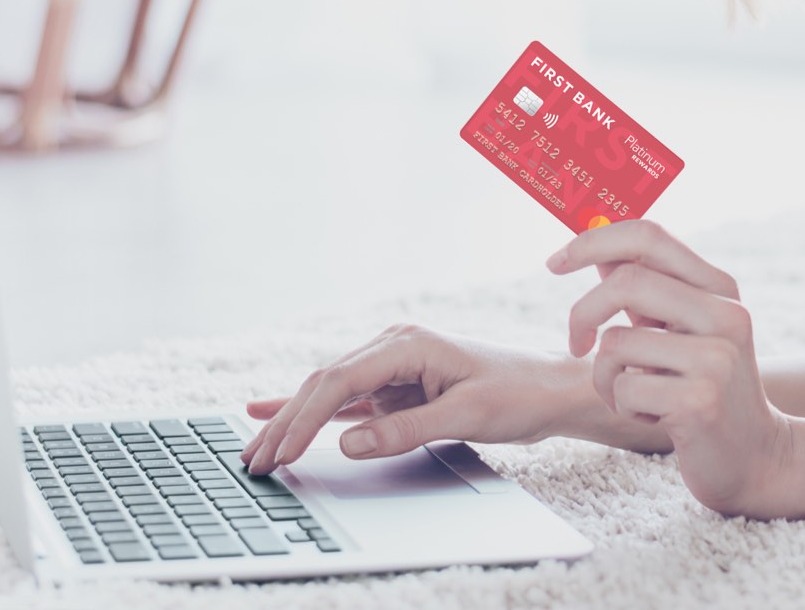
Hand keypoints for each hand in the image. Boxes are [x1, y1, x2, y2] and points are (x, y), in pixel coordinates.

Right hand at [238, 324, 594, 474]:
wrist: (551, 389)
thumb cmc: (518, 394)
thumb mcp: (465, 415)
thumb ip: (405, 430)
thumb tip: (349, 443)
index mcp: (406, 344)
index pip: (338, 383)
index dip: (303, 419)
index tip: (283, 452)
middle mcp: (392, 348)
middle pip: (323, 386)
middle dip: (286, 423)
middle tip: (253, 459)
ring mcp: (392, 367)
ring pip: (328, 395)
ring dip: (293, 422)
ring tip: (257, 449)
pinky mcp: (397, 387)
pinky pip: (346, 403)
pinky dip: (313, 414)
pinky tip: (276, 415)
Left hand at [549, 220, 795, 515]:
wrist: (755, 456)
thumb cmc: (704, 390)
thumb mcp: (681, 331)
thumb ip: (645, 290)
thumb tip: (596, 249)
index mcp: (720, 289)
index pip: (649, 236)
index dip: (593, 242)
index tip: (555, 263)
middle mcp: (726, 315)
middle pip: (626, 281)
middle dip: (583, 313)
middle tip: (576, 344)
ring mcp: (716, 359)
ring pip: (616, 343)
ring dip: (605, 376)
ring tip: (634, 394)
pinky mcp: (700, 402)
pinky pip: (624, 388)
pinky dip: (622, 405)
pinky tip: (654, 417)